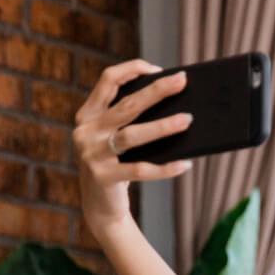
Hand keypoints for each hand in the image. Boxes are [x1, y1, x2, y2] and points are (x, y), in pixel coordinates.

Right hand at [72, 58, 193, 236]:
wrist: (100, 205)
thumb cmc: (117, 163)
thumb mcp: (117, 138)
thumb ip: (131, 120)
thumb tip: (177, 103)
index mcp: (88, 115)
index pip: (107, 81)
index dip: (132, 70)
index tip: (158, 69)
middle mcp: (86, 131)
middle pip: (126, 106)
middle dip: (157, 91)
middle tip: (182, 81)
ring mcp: (91, 155)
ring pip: (132, 136)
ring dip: (163, 126)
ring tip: (188, 120)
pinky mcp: (103, 178)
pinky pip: (140, 170)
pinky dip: (166, 168)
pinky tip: (186, 164)